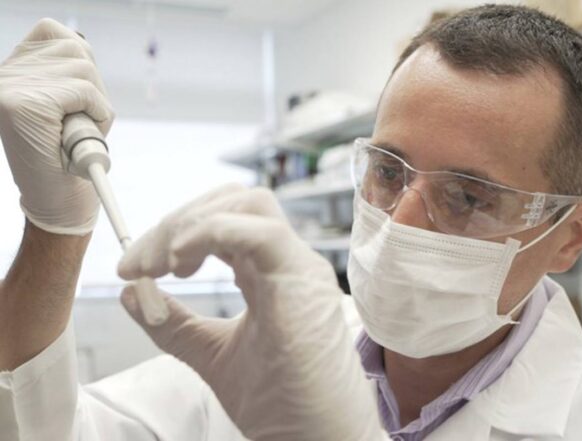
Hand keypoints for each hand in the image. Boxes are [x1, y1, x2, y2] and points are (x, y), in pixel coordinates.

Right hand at [0, 18, 113, 234]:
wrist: (58, 201)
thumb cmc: (67, 156)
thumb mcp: (65, 106)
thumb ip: (66, 72)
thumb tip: (81, 45)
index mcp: (11, 71)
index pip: (53, 31)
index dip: (81, 64)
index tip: (80, 97)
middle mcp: (4, 74)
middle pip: (75, 48)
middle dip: (94, 86)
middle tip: (83, 121)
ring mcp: (10, 87)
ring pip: (83, 68)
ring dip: (97, 102)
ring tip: (79, 129)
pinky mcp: (23, 104)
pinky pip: (84, 90)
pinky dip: (97, 110)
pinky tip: (83, 131)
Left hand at [118, 184, 387, 440]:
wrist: (315, 440)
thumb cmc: (280, 403)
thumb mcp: (211, 353)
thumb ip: (174, 324)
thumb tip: (131, 293)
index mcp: (270, 273)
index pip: (224, 222)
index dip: (176, 231)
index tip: (136, 266)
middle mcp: (287, 261)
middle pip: (233, 201)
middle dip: (178, 220)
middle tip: (140, 261)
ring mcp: (298, 266)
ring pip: (248, 204)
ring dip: (191, 222)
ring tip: (162, 263)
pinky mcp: (302, 280)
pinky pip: (259, 231)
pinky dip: (212, 232)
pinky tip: (180, 259)